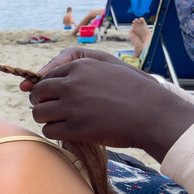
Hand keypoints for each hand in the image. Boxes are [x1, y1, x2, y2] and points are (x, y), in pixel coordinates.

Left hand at [24, 49, 193, 161]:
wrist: (155, 114)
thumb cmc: (133, 88)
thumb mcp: (107, 63)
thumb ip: (75, 61)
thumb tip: (39, 73)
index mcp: (79, 67)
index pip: (46, 76)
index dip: (47, 88)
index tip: (54, 96)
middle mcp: (72, 85)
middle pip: (37, 94)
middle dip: (42, 102)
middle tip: (55, 108)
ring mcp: (73, 108)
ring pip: (39, 113)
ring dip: (46, 118)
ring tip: (61, 120)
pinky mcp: (76, 129)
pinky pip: (48, 130)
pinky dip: (54, 132)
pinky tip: (67, 130)